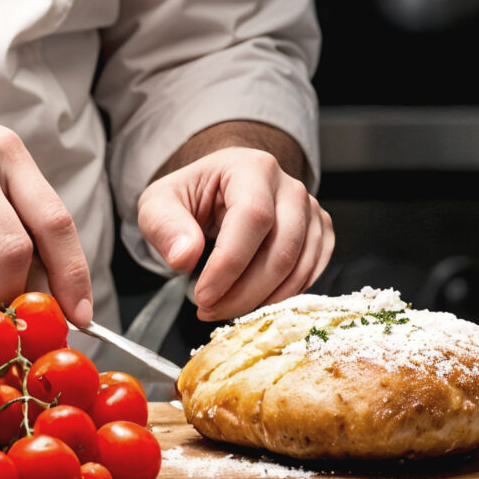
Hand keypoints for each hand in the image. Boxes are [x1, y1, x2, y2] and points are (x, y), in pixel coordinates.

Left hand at [136, 133, 333, 320]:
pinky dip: (283, 297)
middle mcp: (290, 187)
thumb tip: (184, 257)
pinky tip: (253, 301)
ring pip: (298, 267)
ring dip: (261, 300)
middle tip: (209, 310)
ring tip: (225, 307)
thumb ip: (165, 226)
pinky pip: (312, 273)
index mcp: (252, 168)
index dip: (230, 264)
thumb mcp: (159, 204)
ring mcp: (310, 211)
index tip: (203, 295)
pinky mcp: (319, 233)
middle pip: (281, 249)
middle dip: (244, 292)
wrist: (216, 192)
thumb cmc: (191, 197)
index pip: (253, 218)